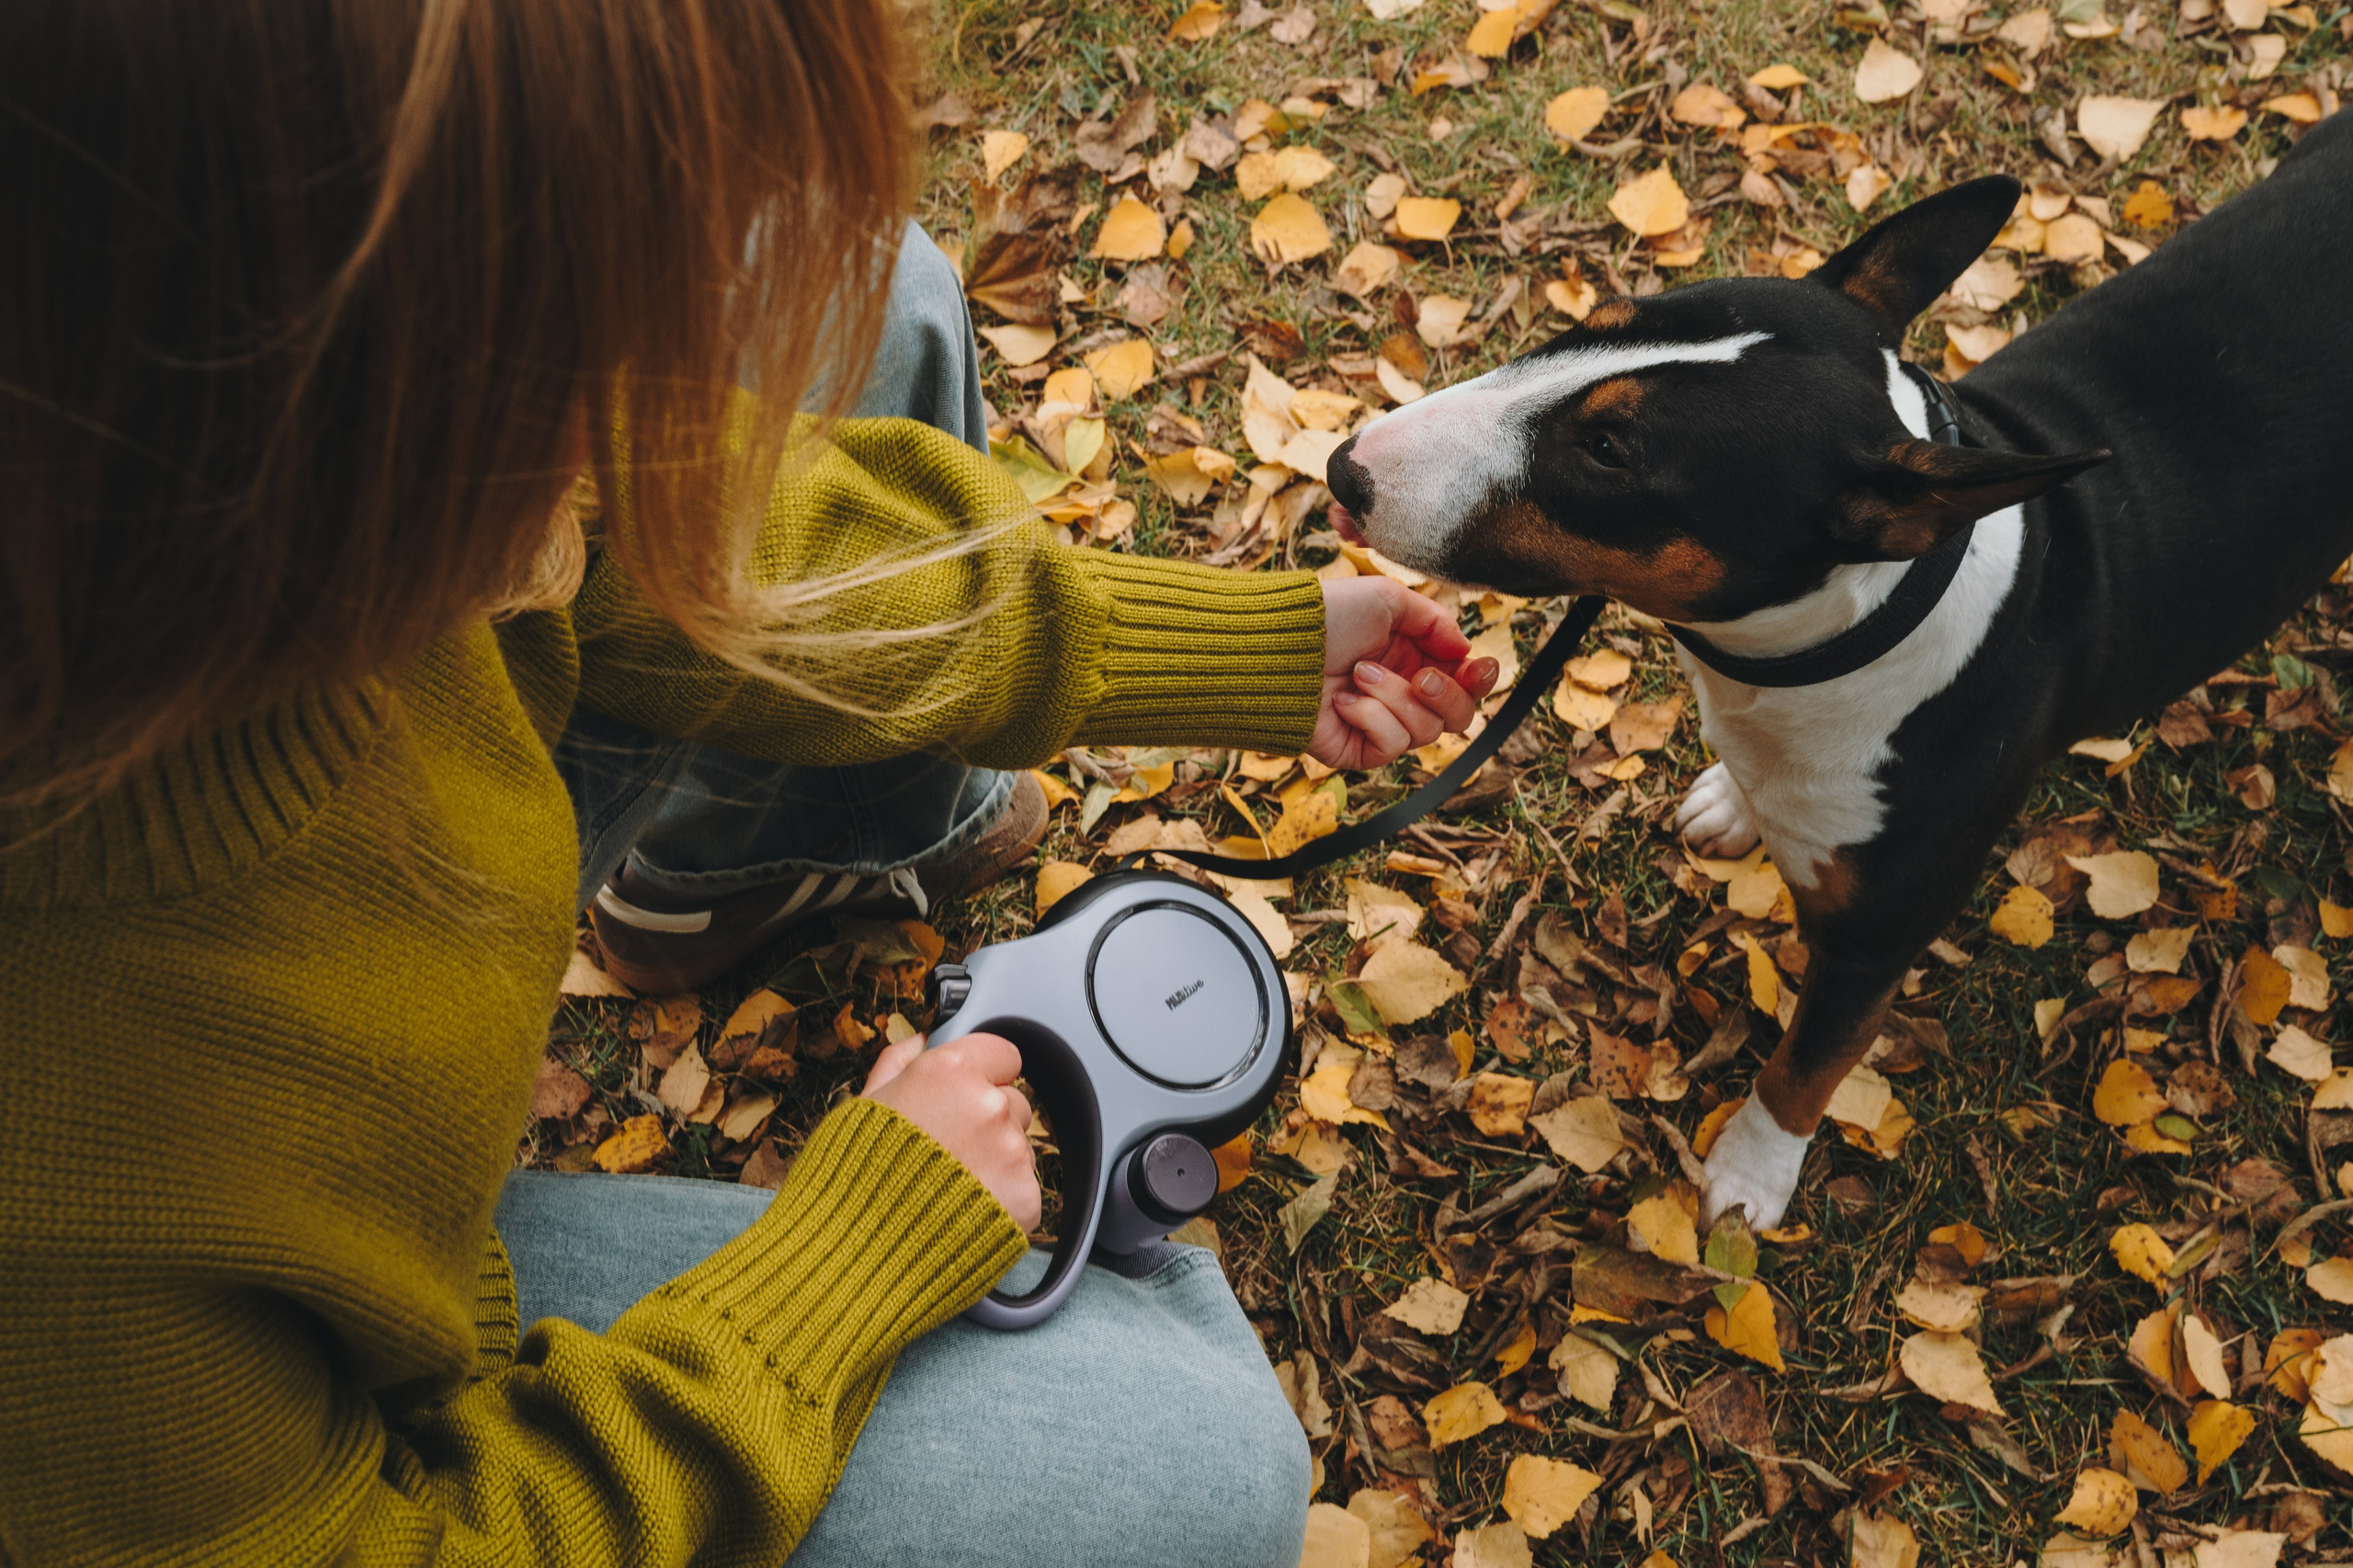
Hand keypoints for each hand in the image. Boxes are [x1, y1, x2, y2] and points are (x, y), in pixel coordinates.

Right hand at [862, 1032, 1040, 1230]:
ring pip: (1019, 1148)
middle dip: (988, 1123)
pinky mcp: (1024, 1196)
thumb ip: (897, 1064)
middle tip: (948, 1153)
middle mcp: (987, 1105)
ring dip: (996, 1163)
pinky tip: (962, 1215)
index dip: (985, 1074)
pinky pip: (1023, 1190)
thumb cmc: (853, 1180)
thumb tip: (919, 1042)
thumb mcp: (863, 1107)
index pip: (1003, 1054)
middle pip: (1012, 1103)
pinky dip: (1002, 1203)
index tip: (969, 1094)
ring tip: (949, 1190)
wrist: (859, 1253)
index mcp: (950, 1072)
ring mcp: (1010, 1152)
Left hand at [1313, 577, 1499, 770]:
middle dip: (1447, 696)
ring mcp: (1380, 724)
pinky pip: (1391, 746)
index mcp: (1413, 658)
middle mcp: (1401, 694)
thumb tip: (1465, 651)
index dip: (1480, 679)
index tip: (1477, 666)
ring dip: (1394, 697)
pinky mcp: (1358, 749)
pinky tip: (1342, 700)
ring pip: (1426, 731)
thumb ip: (1436, 622)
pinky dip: (1371, 717)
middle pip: (1458, 716)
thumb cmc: (1329, 616)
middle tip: (1420, 678)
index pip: (1465, 681)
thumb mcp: (1389, 599)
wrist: (1280, 645)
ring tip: (1357, 674)